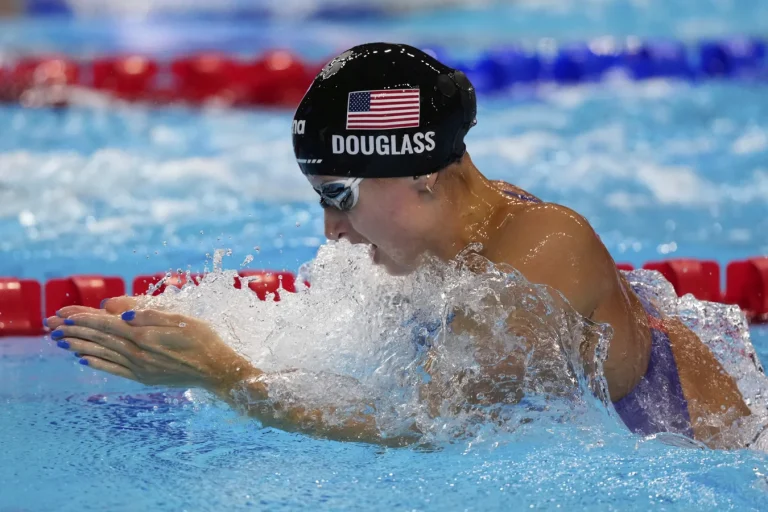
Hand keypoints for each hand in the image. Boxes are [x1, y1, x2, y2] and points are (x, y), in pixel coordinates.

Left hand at [45, 297, 259, 394]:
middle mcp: (138, 353)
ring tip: (60, 341)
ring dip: (79, 346)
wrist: (217, 370)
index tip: (63, 314)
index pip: (106, 324)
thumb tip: (122, 315)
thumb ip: (150, 315)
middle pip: (99, 339)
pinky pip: (114, 370)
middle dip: (74, 330)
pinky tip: (84, 360)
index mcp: (145, 335)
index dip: (83, 318)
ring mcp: (140, 368)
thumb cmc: (204, 339)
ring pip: (102, 354)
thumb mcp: (181, 319)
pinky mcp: (144, 377)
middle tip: (51, 325)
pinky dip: (97, 363)